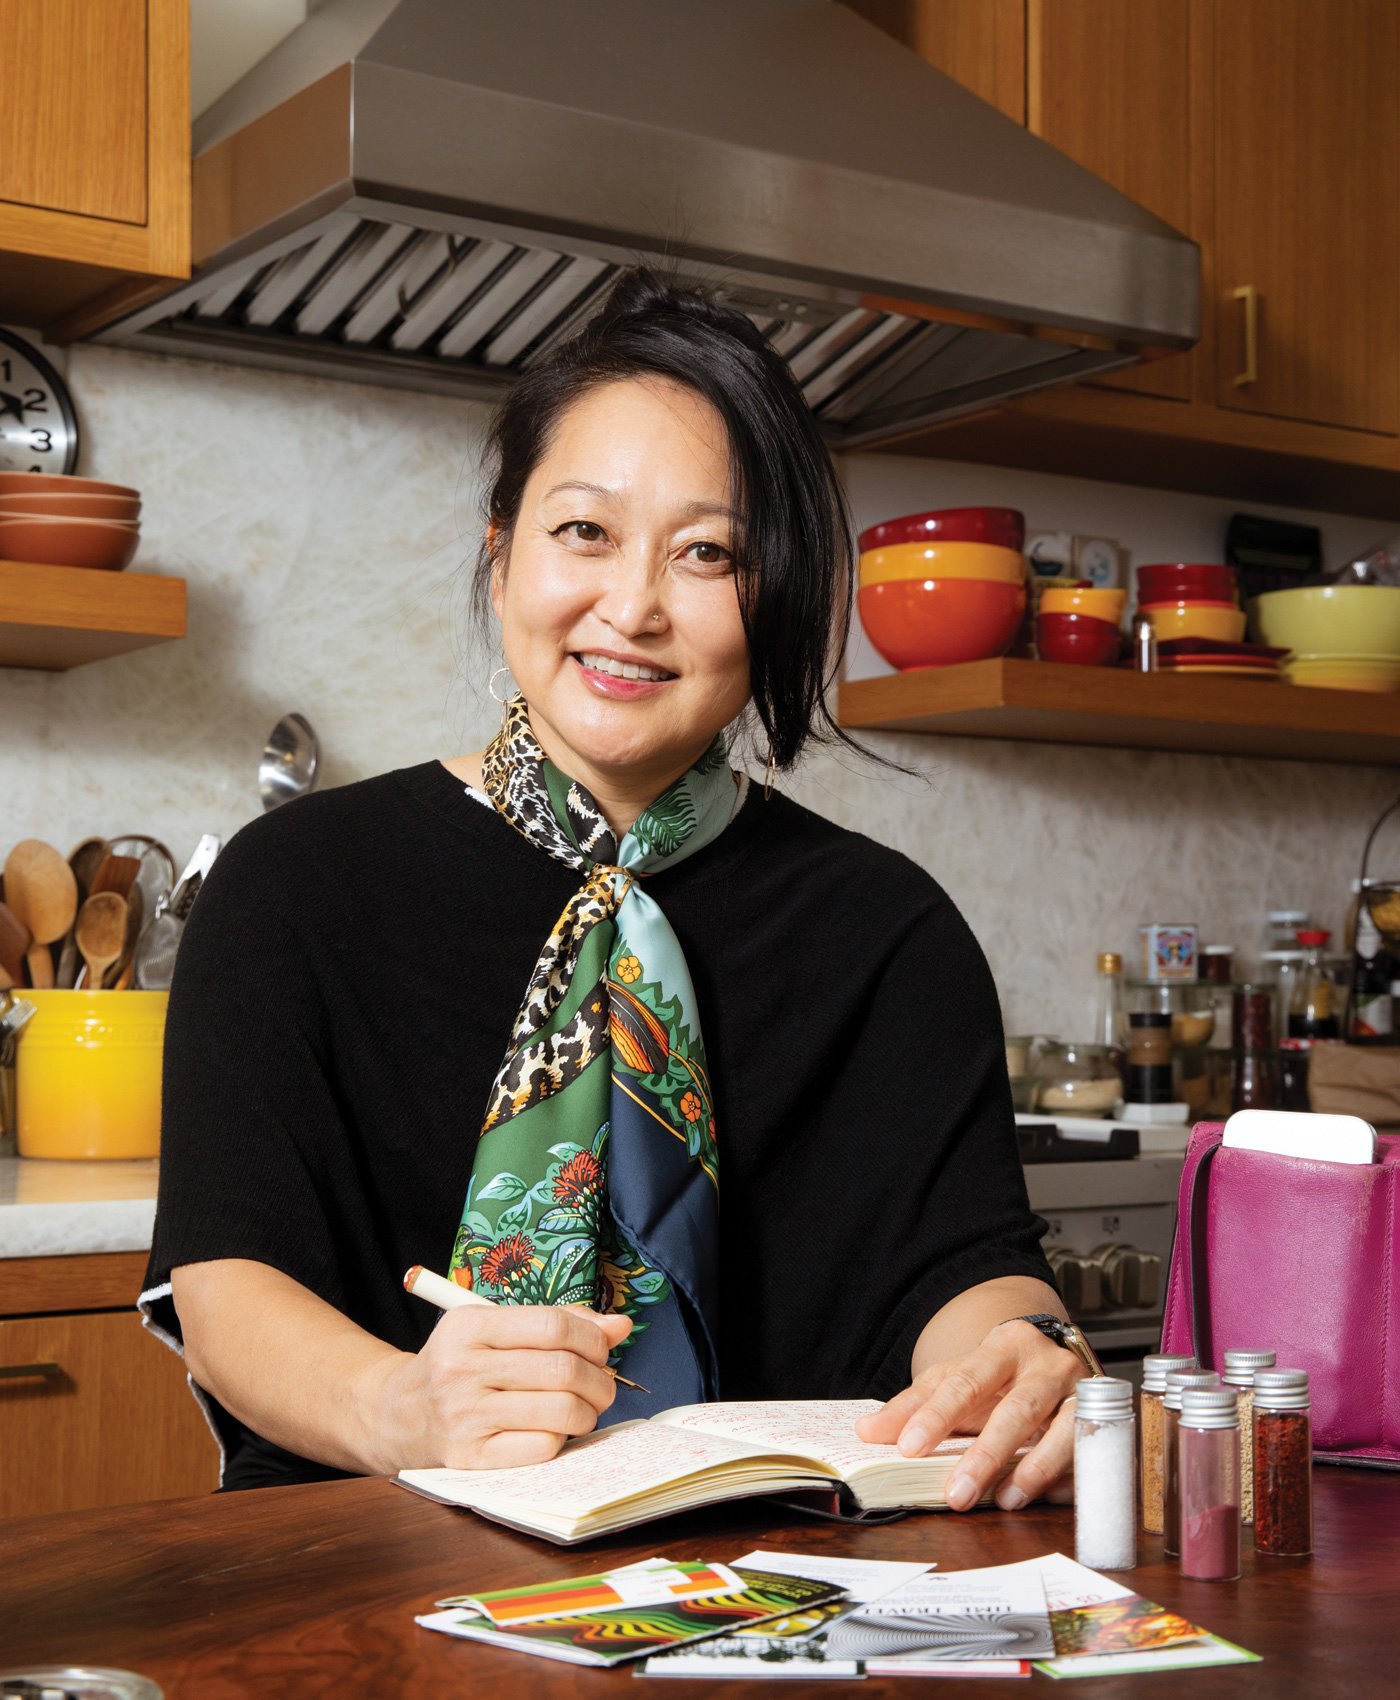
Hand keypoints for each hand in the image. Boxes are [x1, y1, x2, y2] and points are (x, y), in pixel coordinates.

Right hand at [381, 1303, 631, 1471]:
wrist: (398, 1414)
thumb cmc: (460, 1364)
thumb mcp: (494, 1328)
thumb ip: (556, 1322)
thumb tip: (620, 1325)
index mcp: (469, 1326)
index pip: (552, 1326)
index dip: (592, 1337)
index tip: (601, 1347)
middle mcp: (461, 1369)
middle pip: (562, 1370)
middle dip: (599, 1378)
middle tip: (602, 1383)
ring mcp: (464, 1417)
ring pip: (559, 1411)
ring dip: (588, 1411)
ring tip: (586, 1407)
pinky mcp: (470, 1458)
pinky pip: (542, 1447)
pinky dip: (562, 1438)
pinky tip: (555, 1429)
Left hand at [855, 1320, 1086, 1510]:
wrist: (1051, 1355)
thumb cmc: (997, 1375)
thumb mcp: (954, 1378)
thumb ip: (913, 1405)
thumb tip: (867, 1431)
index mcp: (1004, 1346)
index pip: (967, 1380)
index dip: (937, 1416)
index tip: (909, 1447)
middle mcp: (1047, 1365)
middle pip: (1017, 1410)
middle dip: (986, 1454)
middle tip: (957, 1493)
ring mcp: (1081, 1393)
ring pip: (1064, 1431)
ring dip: (1034, 1469)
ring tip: (1005, 1499)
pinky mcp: (1105, 1423)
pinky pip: (1090, 1454)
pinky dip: (1069, 1478)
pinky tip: (1046, 1498)